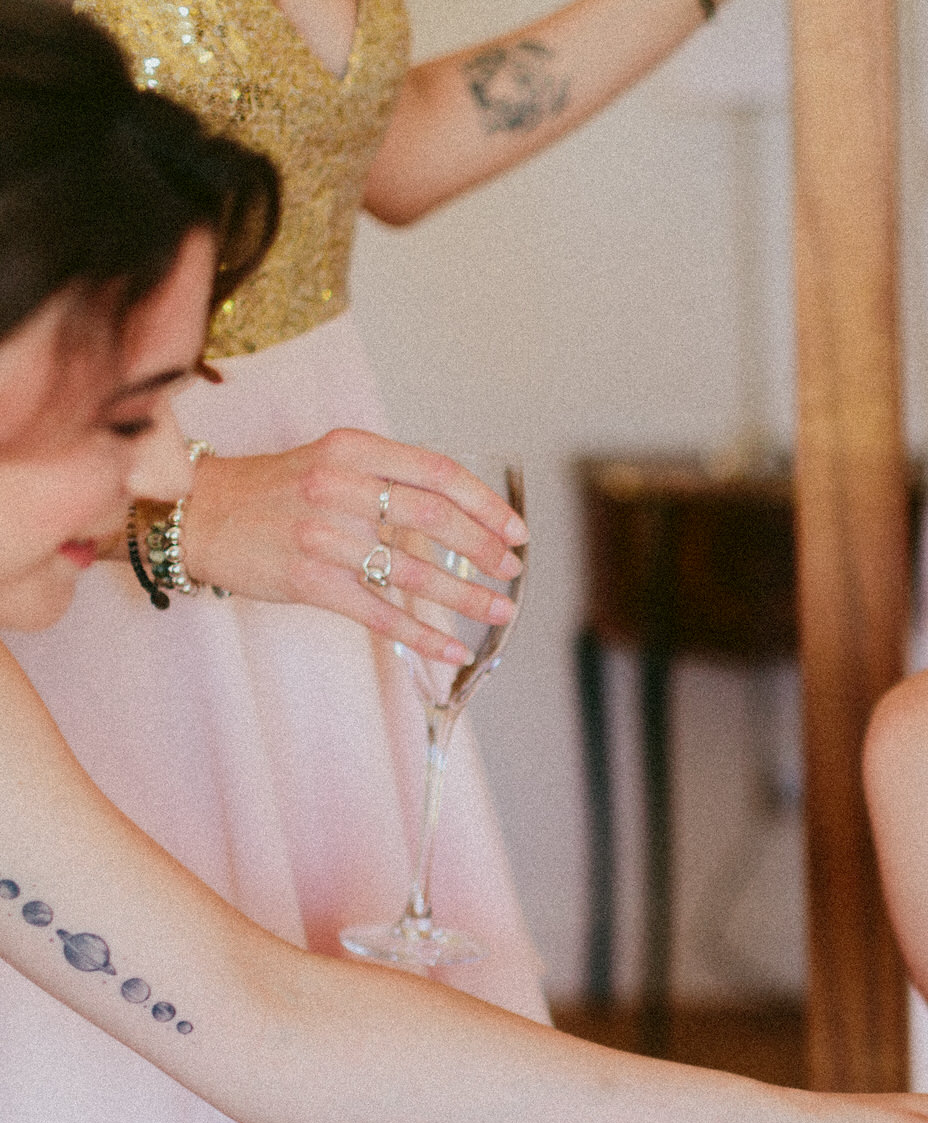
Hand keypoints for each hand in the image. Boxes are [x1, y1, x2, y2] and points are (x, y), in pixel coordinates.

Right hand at [177, 430, 526, 664]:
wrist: (194, 514)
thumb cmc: (275, 490)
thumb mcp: (332, 460)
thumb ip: (389, 477)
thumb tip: (463, 513)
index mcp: (353, 450)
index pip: (438, 473)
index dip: (486, 504)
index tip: (516, 529)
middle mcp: (339, 487)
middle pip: (435, 519)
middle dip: (485, 549)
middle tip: (513, 570)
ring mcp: (324, 537)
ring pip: (414, 572)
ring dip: (467, 597)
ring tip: (501, 610)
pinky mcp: (310, 582)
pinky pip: (381, 613)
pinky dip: (424, 635)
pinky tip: (455, 649)